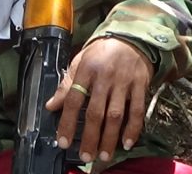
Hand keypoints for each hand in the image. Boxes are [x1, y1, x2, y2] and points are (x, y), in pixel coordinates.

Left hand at [44, 37, 153, 163]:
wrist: (131, 35)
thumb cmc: (102, 51)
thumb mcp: (80, 61)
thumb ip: (66, 84)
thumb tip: (51, 105)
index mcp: (86, 70)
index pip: (73, 99)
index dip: (67, 122)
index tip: (63, 141)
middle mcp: (105, 77)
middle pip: (95, 112)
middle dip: (90, 137)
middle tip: (86, 156)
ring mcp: (124, 82)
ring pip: (116, 115)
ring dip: (110, 137)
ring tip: (104, 155)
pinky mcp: (140, 85)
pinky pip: (137, 110)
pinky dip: (133, 128)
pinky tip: (126, 143)